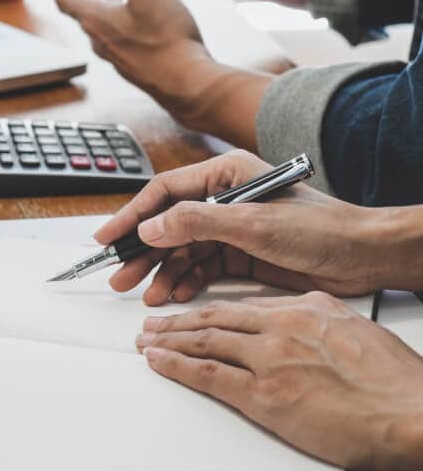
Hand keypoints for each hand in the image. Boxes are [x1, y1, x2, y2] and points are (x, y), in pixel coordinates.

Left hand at [48, 0, 226, 131]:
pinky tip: (137, 14)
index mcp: (95, 20)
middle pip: (84, 10)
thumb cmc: (163, 37)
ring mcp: (117, 55)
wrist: (186, 82)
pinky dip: (120, 17)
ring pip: (103, 23)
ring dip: (105, 1)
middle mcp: (101, 40)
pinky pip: (119, 35)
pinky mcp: (135, 63)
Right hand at [96, 149, 386, 305]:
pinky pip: (201, 267)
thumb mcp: (251, 223)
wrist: (362, 256)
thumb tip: (151, 226)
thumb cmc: (319, 228)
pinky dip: (185, 281)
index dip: (132, 215)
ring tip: (144, 292)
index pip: (164, 193)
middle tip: (119, 274)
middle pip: (168, 224)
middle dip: (143, 250)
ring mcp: (230, 228)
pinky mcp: (239, 254)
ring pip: (182, 249)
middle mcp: (222, 199)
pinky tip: (174, 294)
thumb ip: (196, 222)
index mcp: (223, 176)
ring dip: (162, 271)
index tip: (108, 237)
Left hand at [136, 292, 422, 470]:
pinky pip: (209, 374)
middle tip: (153, 322)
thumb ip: (315, 319)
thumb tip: (296, 320)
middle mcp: (280, 327)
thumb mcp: (352, 327)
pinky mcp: (265, 395)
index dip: (209, 307)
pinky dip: (178, 366)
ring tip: (146, 340)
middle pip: (215, 317)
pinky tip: (159, 361)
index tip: (192, 311)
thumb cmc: (394, 379)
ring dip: (170, 340)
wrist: (413, 413)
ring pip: (206, 341)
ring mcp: (270, 359)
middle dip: (179, 320)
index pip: (241, 304)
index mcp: (302, 307)